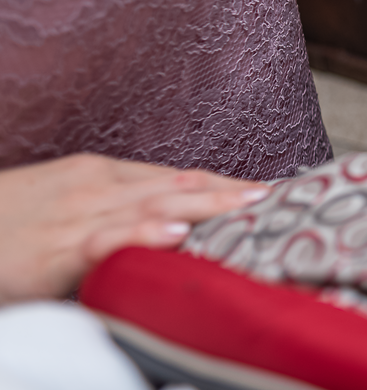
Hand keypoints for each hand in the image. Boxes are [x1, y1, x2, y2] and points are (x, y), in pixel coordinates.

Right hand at [0, 154, 268, 303]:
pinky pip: (105, 241)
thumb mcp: (62, 206)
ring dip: (207, 204)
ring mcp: (75, 217)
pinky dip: (143, 234)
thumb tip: (168, 221)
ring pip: (154, 205)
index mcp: (100, 176)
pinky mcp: (53, 251)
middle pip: (177, 185)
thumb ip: (113, 211)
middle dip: (230, 190)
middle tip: (278, 195)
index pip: (177, 176)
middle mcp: (95, 188)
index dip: (224, 182)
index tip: (267, 190)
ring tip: (250, 205)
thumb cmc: (3, 223)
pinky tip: (177, 234)